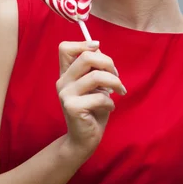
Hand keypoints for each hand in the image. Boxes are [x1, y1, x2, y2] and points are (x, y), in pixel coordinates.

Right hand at [57, 40, 126, 155]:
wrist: (84, 139)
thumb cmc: (93, 110)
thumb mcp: (95, 86)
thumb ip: (95, 69)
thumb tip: (98, 49)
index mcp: (66, 73)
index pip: (65, 48)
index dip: (84, 44)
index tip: (99, 50)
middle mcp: (63, 81)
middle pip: (86, 57)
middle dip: (108, 63)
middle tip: (117, 75)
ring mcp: (65, 94)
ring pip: (96, 76)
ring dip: (114, 82)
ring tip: (120, 91)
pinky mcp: (72, 107)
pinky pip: (100, 97)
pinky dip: (111, 102)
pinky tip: (110, 108)